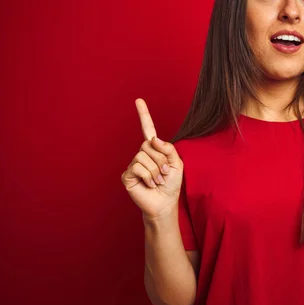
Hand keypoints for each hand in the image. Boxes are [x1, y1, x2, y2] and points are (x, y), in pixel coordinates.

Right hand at [121, 98, 183, 218]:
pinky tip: (149, 184)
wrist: (164, 204)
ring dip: (155, 170)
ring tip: (157, 181)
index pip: (148, 129)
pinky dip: (148, 176)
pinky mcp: (127, 175)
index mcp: (154, 150)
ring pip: (143, 156)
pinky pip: (138, 167)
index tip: (138, 100)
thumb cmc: (171, 185)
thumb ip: (168, 149)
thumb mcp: (176, 164)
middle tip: (164, 173)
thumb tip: (152, 139)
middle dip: (161, 160)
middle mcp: (142, 154)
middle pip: (149, 145)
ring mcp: (133, 164)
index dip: (144, 115)